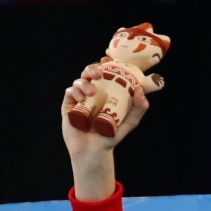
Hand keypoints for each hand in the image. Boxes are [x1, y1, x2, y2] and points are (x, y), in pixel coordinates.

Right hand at [61, 64, 149, 200]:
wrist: (93, 151)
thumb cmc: (110, 137)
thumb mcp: (128, 123)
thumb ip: (138, 109)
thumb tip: (140, 90)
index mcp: (107, 93)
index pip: (106, 74)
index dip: (106, 64)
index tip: (108, 60)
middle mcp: (93, 93)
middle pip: (90, 73)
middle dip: (92, 69)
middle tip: (98, 74)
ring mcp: (80, 98)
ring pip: (80, 81)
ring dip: (84, 82)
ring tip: (91, 93)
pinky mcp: (69, 105)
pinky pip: (70, 91)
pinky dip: (76, 91)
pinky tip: (81, 97)